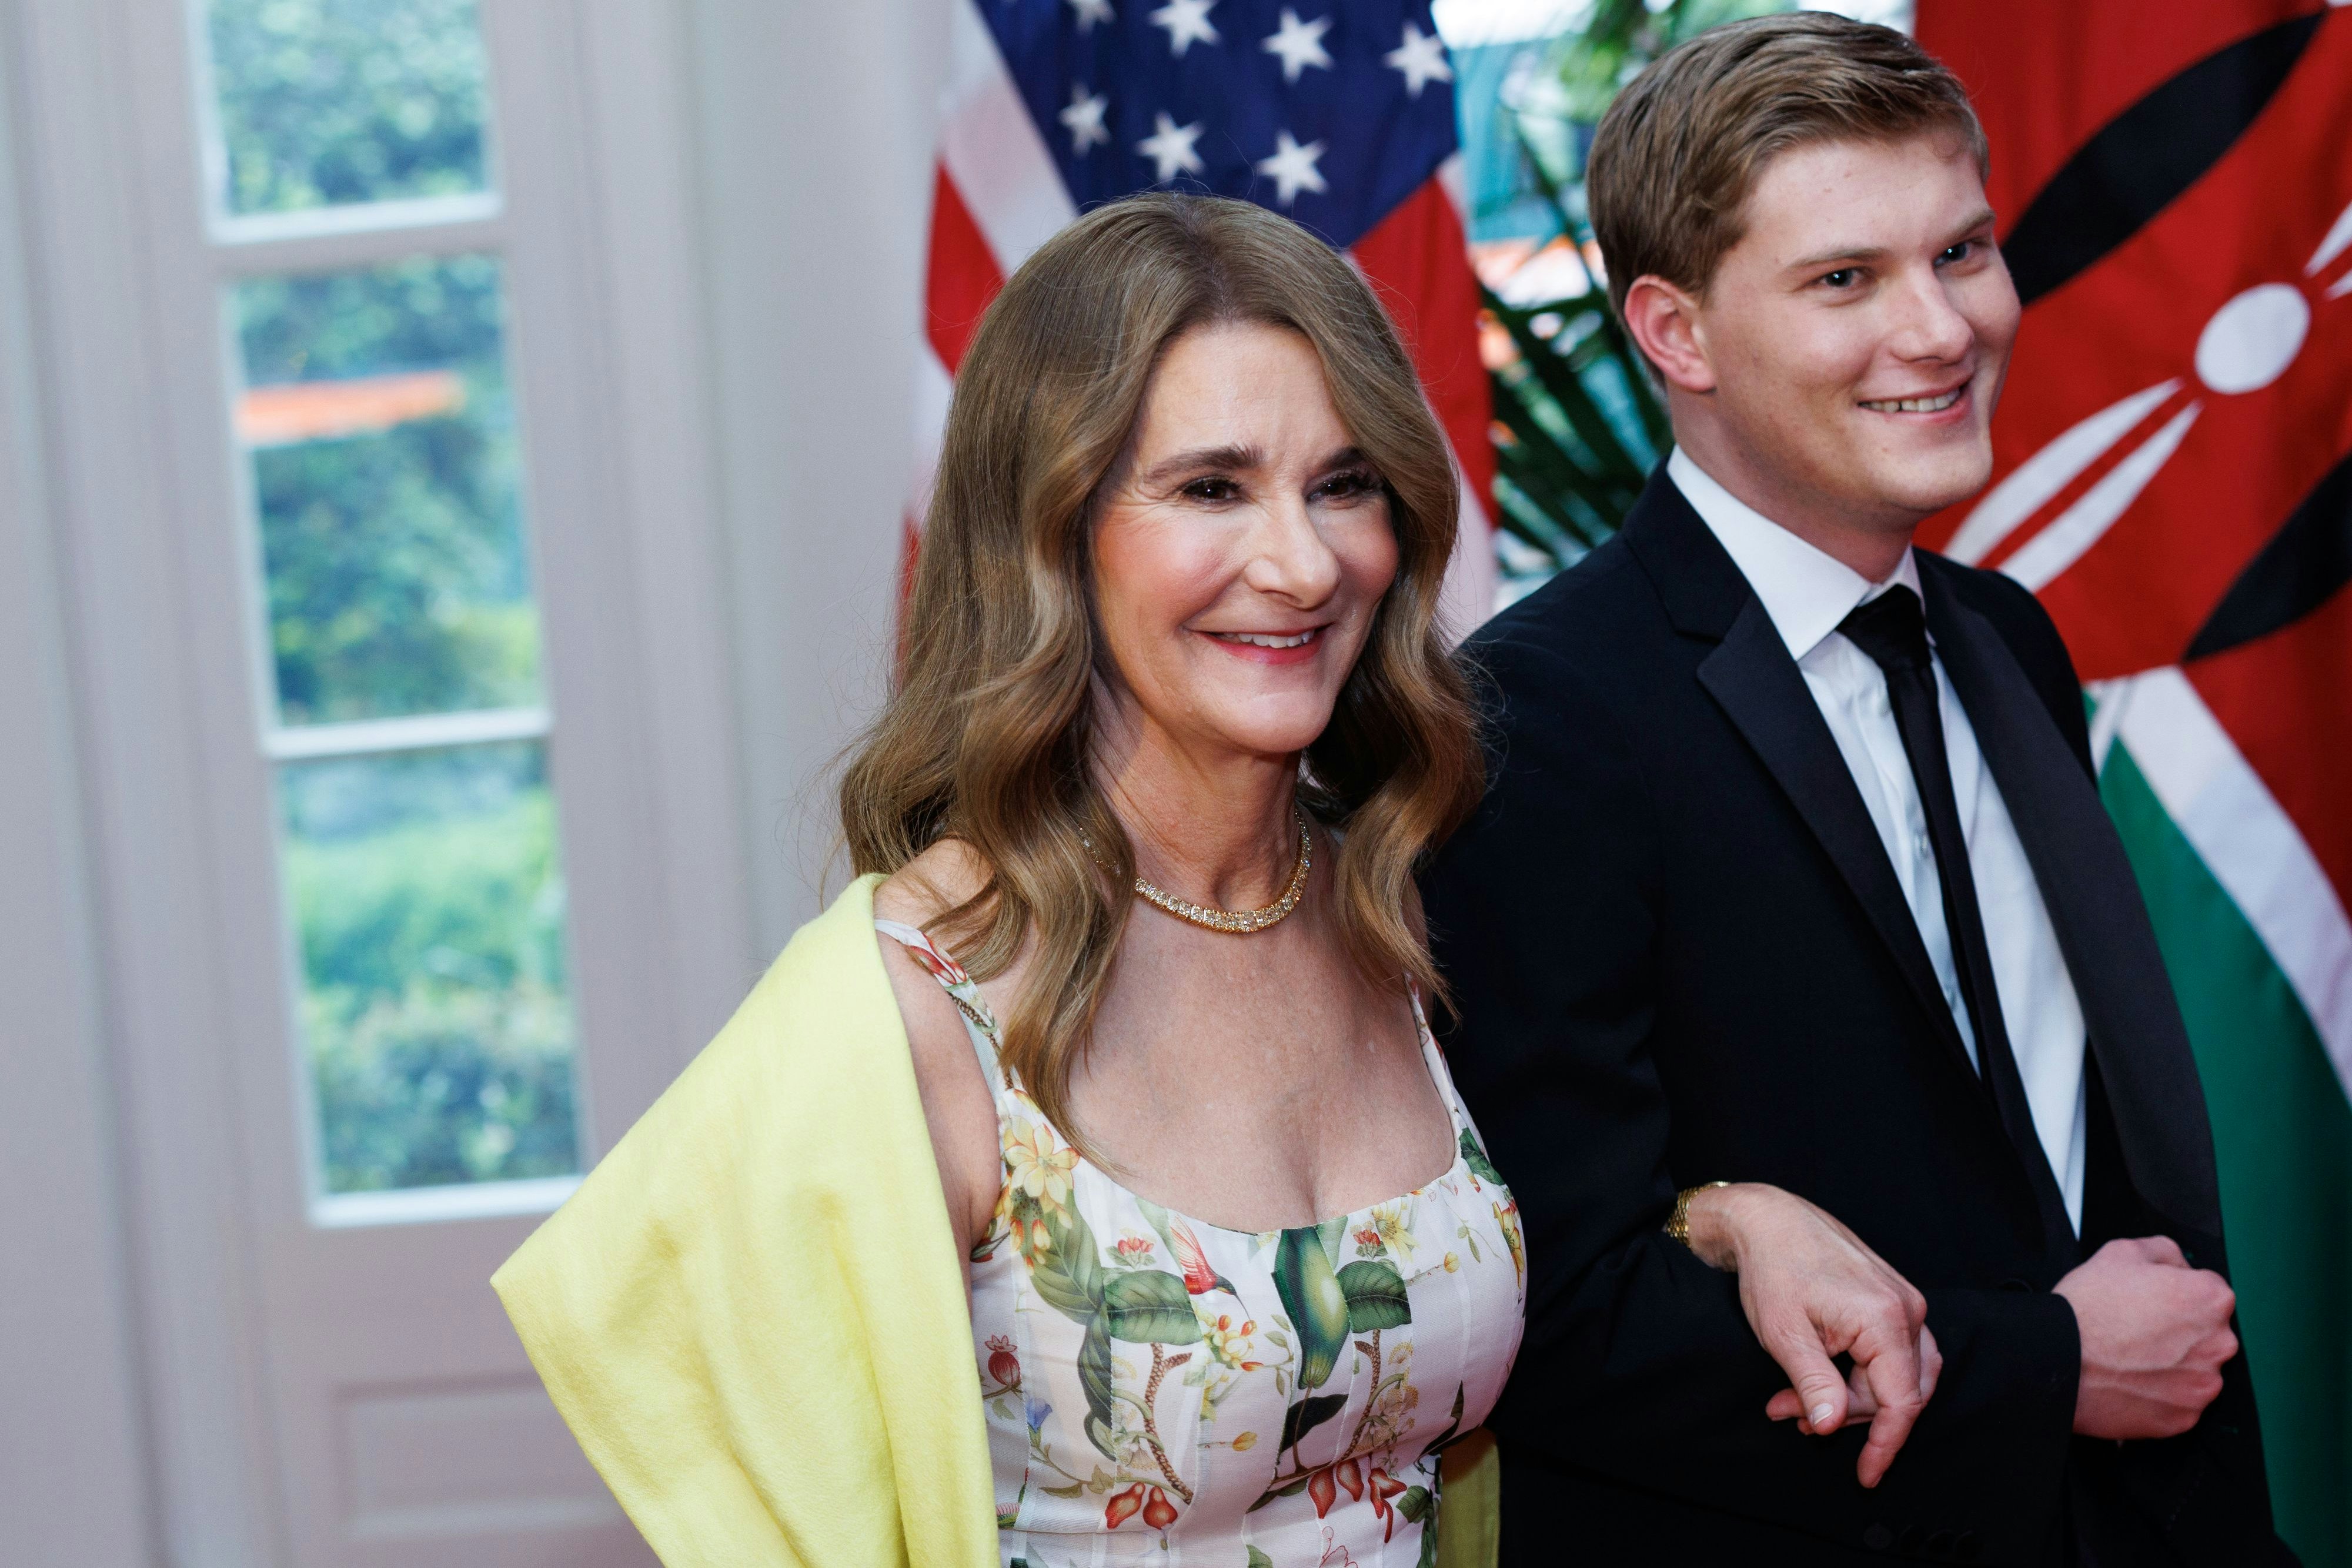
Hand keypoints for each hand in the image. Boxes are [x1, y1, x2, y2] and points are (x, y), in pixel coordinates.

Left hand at [1684, 1183, 1938, 1487]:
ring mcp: (1903, 1301)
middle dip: (1847, 1415)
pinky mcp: (1892, 1298)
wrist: (1768, 1218)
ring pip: (1897, 1375)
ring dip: (1850, 1397)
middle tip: (1789, 1415)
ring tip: (1793, 1401)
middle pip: (1898, 1392)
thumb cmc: (1773, 1268)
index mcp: (1886, 1319)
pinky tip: (1818, 1378)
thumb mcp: (1784, 1334)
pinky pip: (1891, 1352)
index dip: (1885, 1445)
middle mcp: (1907, 1309)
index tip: (1867, 1476)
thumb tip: (1830, 1428)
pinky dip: (1858, 1373)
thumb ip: (1813, 1384)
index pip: (1902, 1402)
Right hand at [2054, 1236, 2236, 1438]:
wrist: (2058, 1360)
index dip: (2177, 1291)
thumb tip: (2179, 1265)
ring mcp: (2203, 1385)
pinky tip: (2132, 1379)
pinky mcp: (2185, 1417)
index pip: (2210, 1290)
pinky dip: (2161, 1393)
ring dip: (2173, 1364)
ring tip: (2132, 1356)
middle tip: (2140, 1328)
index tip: (2156, 1300)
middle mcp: (2218, 1344)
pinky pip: (2180, 1401)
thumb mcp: (2121, 1252)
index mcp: (2210, 1300)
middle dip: (2181, 1330)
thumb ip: (2165, 1251)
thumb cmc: (2087, 1310)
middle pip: (2207, 1332)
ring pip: (2195, 1369)